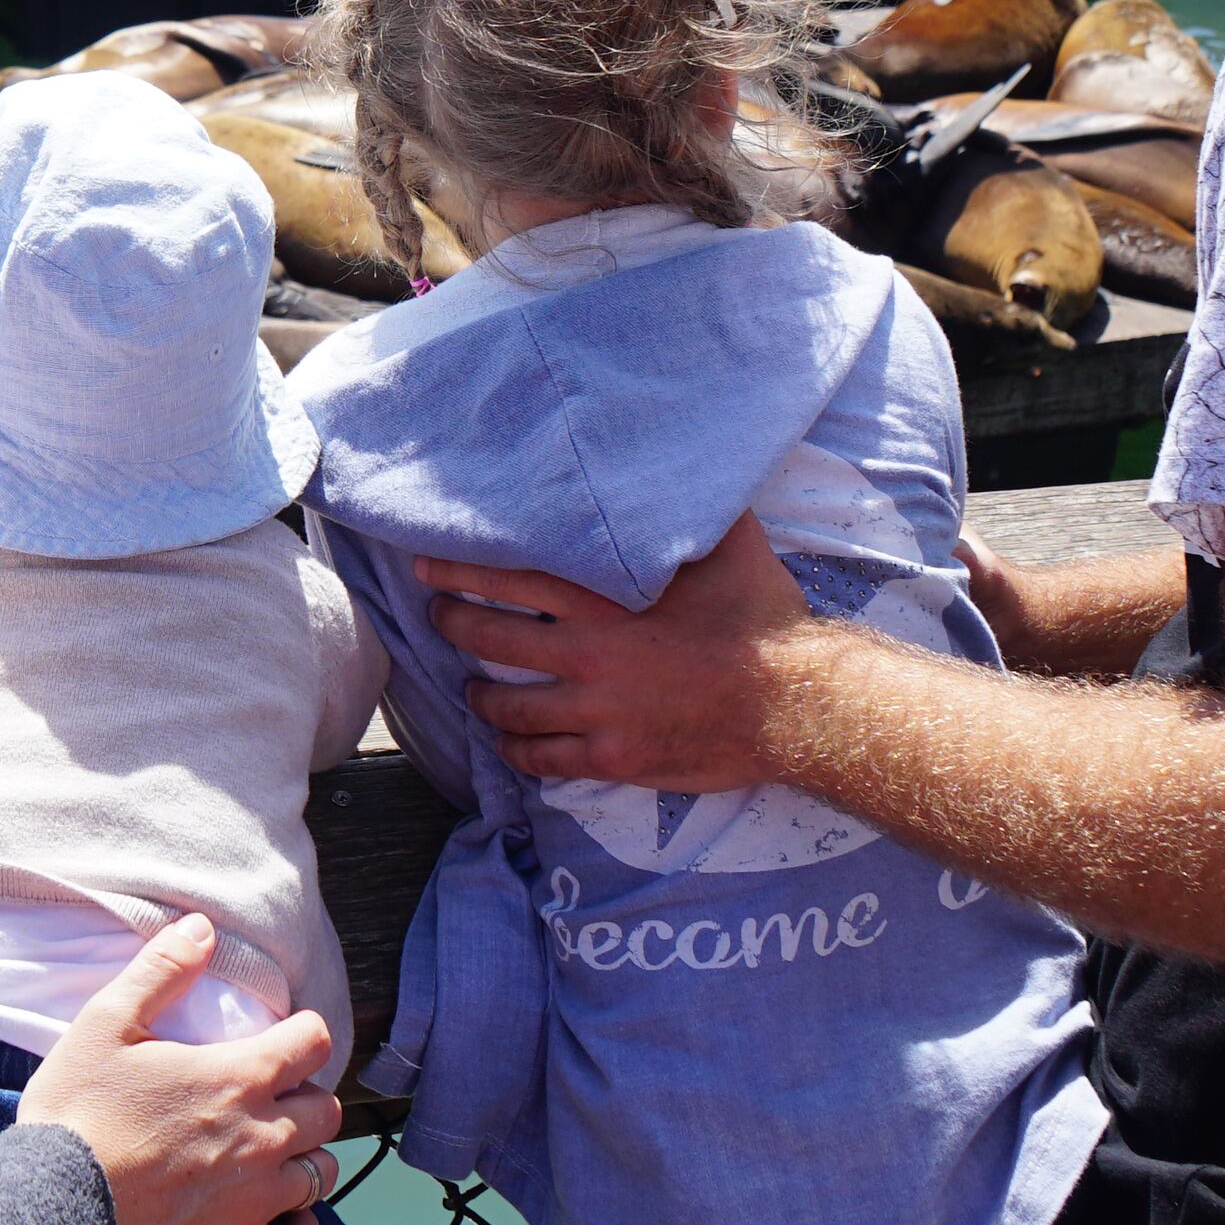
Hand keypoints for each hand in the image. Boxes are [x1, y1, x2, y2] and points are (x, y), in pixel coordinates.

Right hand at [14, 915, 339, 1224]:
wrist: (48, 1205)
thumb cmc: (74, 1109)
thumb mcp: (106, 1022)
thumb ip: (161, 970)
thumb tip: (202, 926)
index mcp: (238, 1078)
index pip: (314, 1041)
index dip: (299, 1036)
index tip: (276, 1044)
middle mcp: (262, 1138)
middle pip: (328, 1111)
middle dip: (304, 1100)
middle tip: (265, 1103)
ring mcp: (255, 1201)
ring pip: (323, 1174)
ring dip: (302, 1160)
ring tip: (267, 1158)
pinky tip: (273, 1218)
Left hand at [430, 517, 840, 791]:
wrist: (797, 704)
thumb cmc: (763, 620)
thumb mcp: (731, 546)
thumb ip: (691, 510)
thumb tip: (682, 465)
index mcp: (608, 598)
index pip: (511, 576)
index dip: (460, 570)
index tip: (427, 565)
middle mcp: (590, 654)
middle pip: (491, 638)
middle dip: (453, 625)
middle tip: (437, 618)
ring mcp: (597, 712)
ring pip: (508, 705)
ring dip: (480, 697)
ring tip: (471, 690)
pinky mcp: (613, 757)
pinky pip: (542, 759)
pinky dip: (516, 750)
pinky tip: (509, 743)